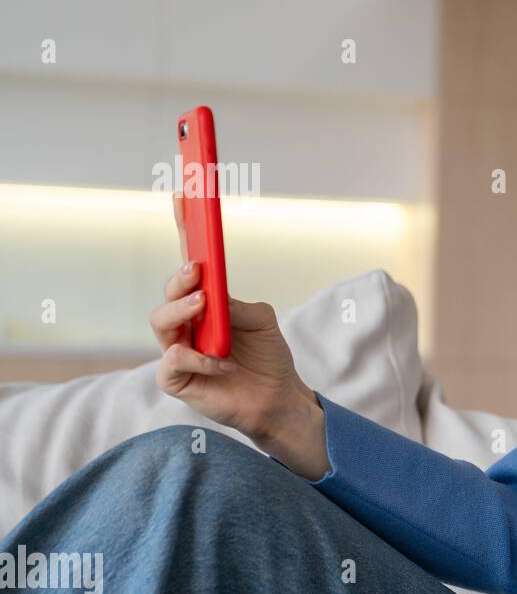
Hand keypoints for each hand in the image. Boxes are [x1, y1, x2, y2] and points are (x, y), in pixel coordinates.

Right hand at [148, 194, 329, 479]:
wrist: (277, 399)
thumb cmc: (268, 357)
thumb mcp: (261, 319)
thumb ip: (237, 303)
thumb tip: (212, 294)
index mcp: (205, 301)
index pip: (187, 261)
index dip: (183, 227)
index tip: (182, 194)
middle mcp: (186, 321)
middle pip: (168, 290)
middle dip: (179, 277)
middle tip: (197, 271)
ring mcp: (177, 349)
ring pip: (161, 322)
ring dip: (182, 310)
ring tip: (204, 306)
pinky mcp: (176, 379)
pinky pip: (173, 363)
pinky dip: (199, 359)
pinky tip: (224, 361)